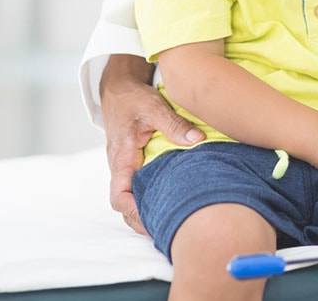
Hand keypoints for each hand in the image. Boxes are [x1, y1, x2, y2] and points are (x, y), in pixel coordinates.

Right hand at [101, 61, 204, 234]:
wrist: (119, 88)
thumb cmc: (133, 98)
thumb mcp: (153, 106)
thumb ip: (174, 124)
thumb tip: (197, 141)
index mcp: (121, 158)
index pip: (119, 196)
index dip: (134, 212)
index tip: (154, 219)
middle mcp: (120, 166)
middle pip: (125, 206)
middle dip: (142, 220)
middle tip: (170, 229)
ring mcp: (125, 166)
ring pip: (131, 198)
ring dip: (145, 211)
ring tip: (172, 221)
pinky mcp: (132, 163)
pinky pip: (137, 187)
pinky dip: (148, 198)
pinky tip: (169, 200)